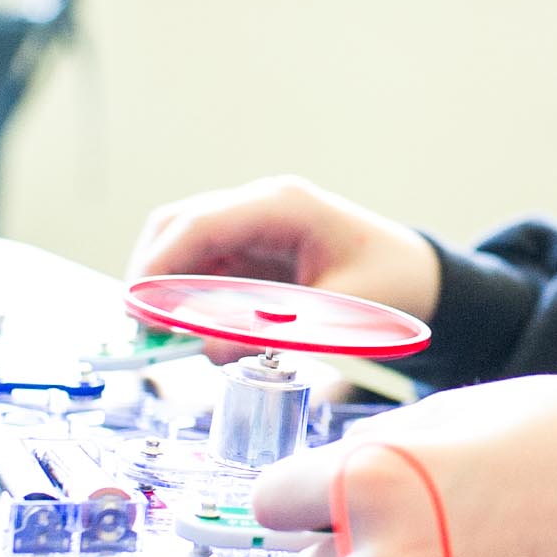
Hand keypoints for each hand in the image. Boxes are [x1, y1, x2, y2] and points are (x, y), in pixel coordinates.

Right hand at [128, 176, 441, 361]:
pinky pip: (203, 269)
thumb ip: (272, 330)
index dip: (159, 266)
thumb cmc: (391, 282)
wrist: (420, 274)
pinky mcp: (251, 251)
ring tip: (166, 338)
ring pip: (183, 248)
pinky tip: (195, 333)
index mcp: (283, 206)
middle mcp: (260, 207)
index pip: (200, 225)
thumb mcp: (339, 312)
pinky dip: (189, 299)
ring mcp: (252, 226)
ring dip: (167, 291)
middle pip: (178, 227)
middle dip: (151, 277)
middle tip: (142, 331)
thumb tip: (205, 349)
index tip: (136, 310)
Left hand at [252, 376, 556, 556]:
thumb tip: (327, 467)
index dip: (291, 495)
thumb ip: (374, 443)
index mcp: (369, 480)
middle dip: (321, 552)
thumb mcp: (450, 409)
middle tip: (371, 529)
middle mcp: (384, 555)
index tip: (305, 496)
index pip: (269, 503)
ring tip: (436, 550)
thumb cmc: (554, 435)